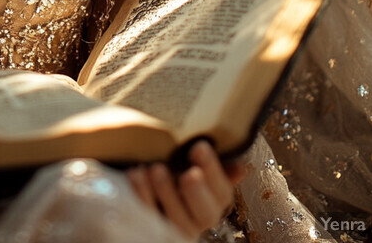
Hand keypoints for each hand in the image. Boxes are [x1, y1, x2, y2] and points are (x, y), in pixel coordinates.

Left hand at [125, 141, 244, 240]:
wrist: (132, 167)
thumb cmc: (165, 162)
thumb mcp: (186, 159)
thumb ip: (211, 163)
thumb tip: (240, 167)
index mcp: (210, 200)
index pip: (222, 193)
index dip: (214, 172)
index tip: (200, 146)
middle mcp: (194, 218)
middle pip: (206, 215)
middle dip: (198, 193)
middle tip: (188, 174)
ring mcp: (171, 225)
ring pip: (177, 220)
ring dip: (167, 193)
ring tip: (156, 168)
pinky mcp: (147, 226)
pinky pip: (146, 216)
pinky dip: (141, 194)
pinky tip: (136, 174)